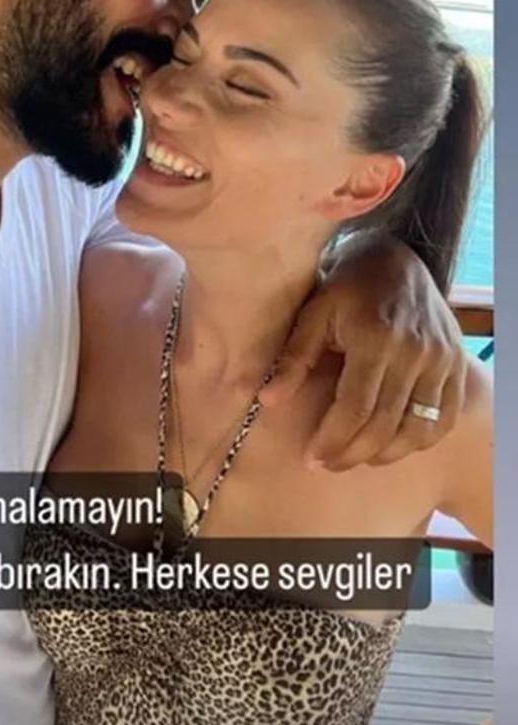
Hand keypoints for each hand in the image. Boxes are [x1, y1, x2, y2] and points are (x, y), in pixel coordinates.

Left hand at [262, 236, 466, 469]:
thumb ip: (294, 358)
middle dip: (353, 454)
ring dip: (387, 453)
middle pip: (385, 424)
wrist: (397, 260)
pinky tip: (394, 443)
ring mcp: (441, 358)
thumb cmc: (347, 288)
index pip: (355, 407)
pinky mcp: (457, 364)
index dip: (333, 440)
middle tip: (328, 464)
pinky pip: (444, 418)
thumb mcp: (314, 313)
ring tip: (358, 457)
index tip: (313, 459)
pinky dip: (420, 439)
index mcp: (374, 336)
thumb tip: (268, 400)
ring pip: (418, 428)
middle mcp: (414, 350)